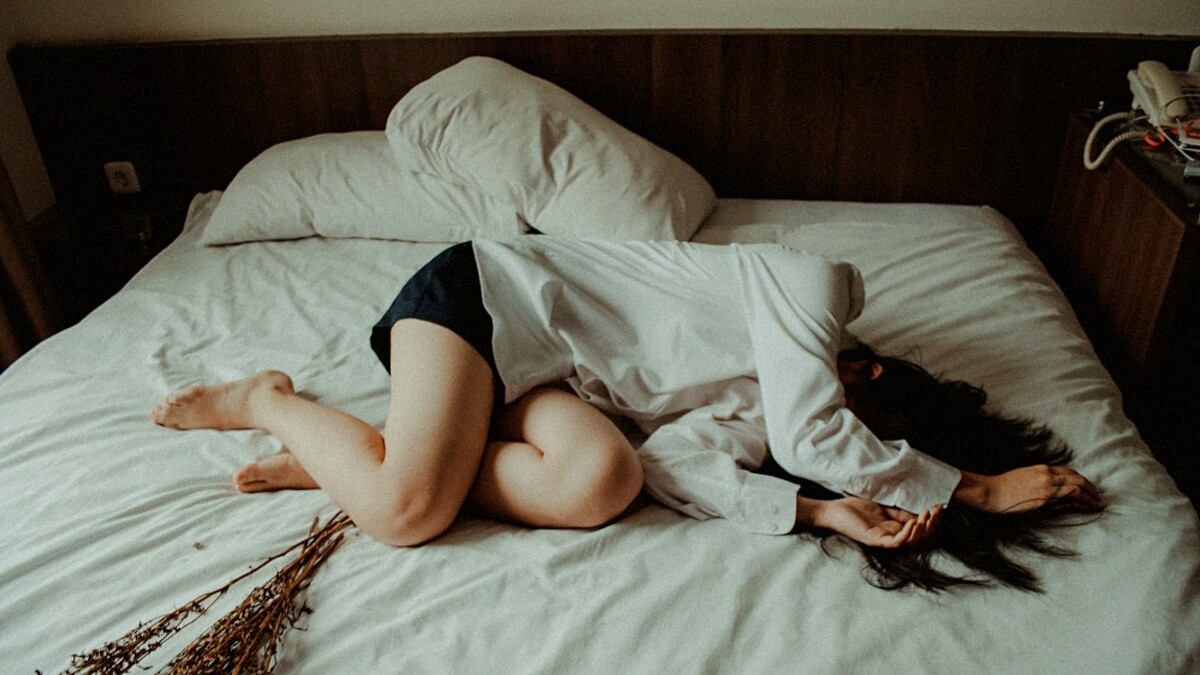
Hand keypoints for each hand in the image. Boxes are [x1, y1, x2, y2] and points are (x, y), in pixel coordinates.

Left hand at [806, 496, 942, 547]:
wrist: (833, 511)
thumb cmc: (855, 510)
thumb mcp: (883, 508)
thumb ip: (900, 512)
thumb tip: (920, 509)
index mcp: (895, 530)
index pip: (920, 530)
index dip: (932, 520)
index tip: (940, 506)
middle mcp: (892, 538)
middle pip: (919, 538)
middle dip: (931, 525)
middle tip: (936, 511)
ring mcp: (883, 541)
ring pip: (910, 543)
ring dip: (921, 531)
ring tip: (925, 517)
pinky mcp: (874, 541)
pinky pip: (895, 543)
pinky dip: (906, 535)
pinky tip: (912, 523)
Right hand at [954, 466, 1101, 513]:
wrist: (990, 492)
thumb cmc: (1003, 487)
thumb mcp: (1025, 479)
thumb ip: (1042, 484)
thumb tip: (1057, 493)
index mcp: (1042, 469)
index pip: (1069, 472)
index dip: (1082, 480)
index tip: (1088, 488)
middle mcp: (1047, 475)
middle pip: (1077, 479)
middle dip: (1091, 488)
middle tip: (1098, 497)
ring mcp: (1047, 487)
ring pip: (1078, 488)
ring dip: (1091, 496)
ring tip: (1097, 504)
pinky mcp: (1045, 500)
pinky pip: (1070, 499)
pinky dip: (1082, 502)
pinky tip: (1087, 508)